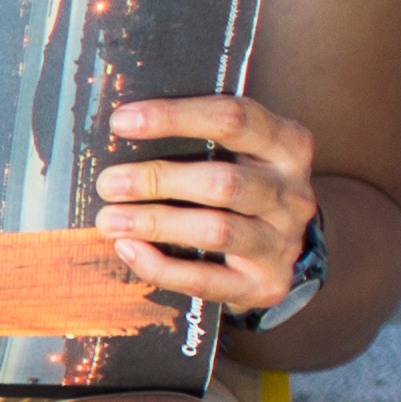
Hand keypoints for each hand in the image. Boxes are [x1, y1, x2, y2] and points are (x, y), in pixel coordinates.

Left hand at [97, 94, 317, 313]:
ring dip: (155, 223)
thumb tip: (120, 129)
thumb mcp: (232, 152)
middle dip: (157, 181)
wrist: (276, 246)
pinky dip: (160, 266)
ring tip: (109, 220)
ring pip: (216, 231)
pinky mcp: (266, 284)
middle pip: (223, 182)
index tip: (121, 121)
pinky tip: (128, 249)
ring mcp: (283, 241)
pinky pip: (206, 279)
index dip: (174, 117)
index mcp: (286, 145)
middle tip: (108, 184)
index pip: (234, 119)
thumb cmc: (237, 183)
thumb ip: (191, 139)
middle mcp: (293, 193)